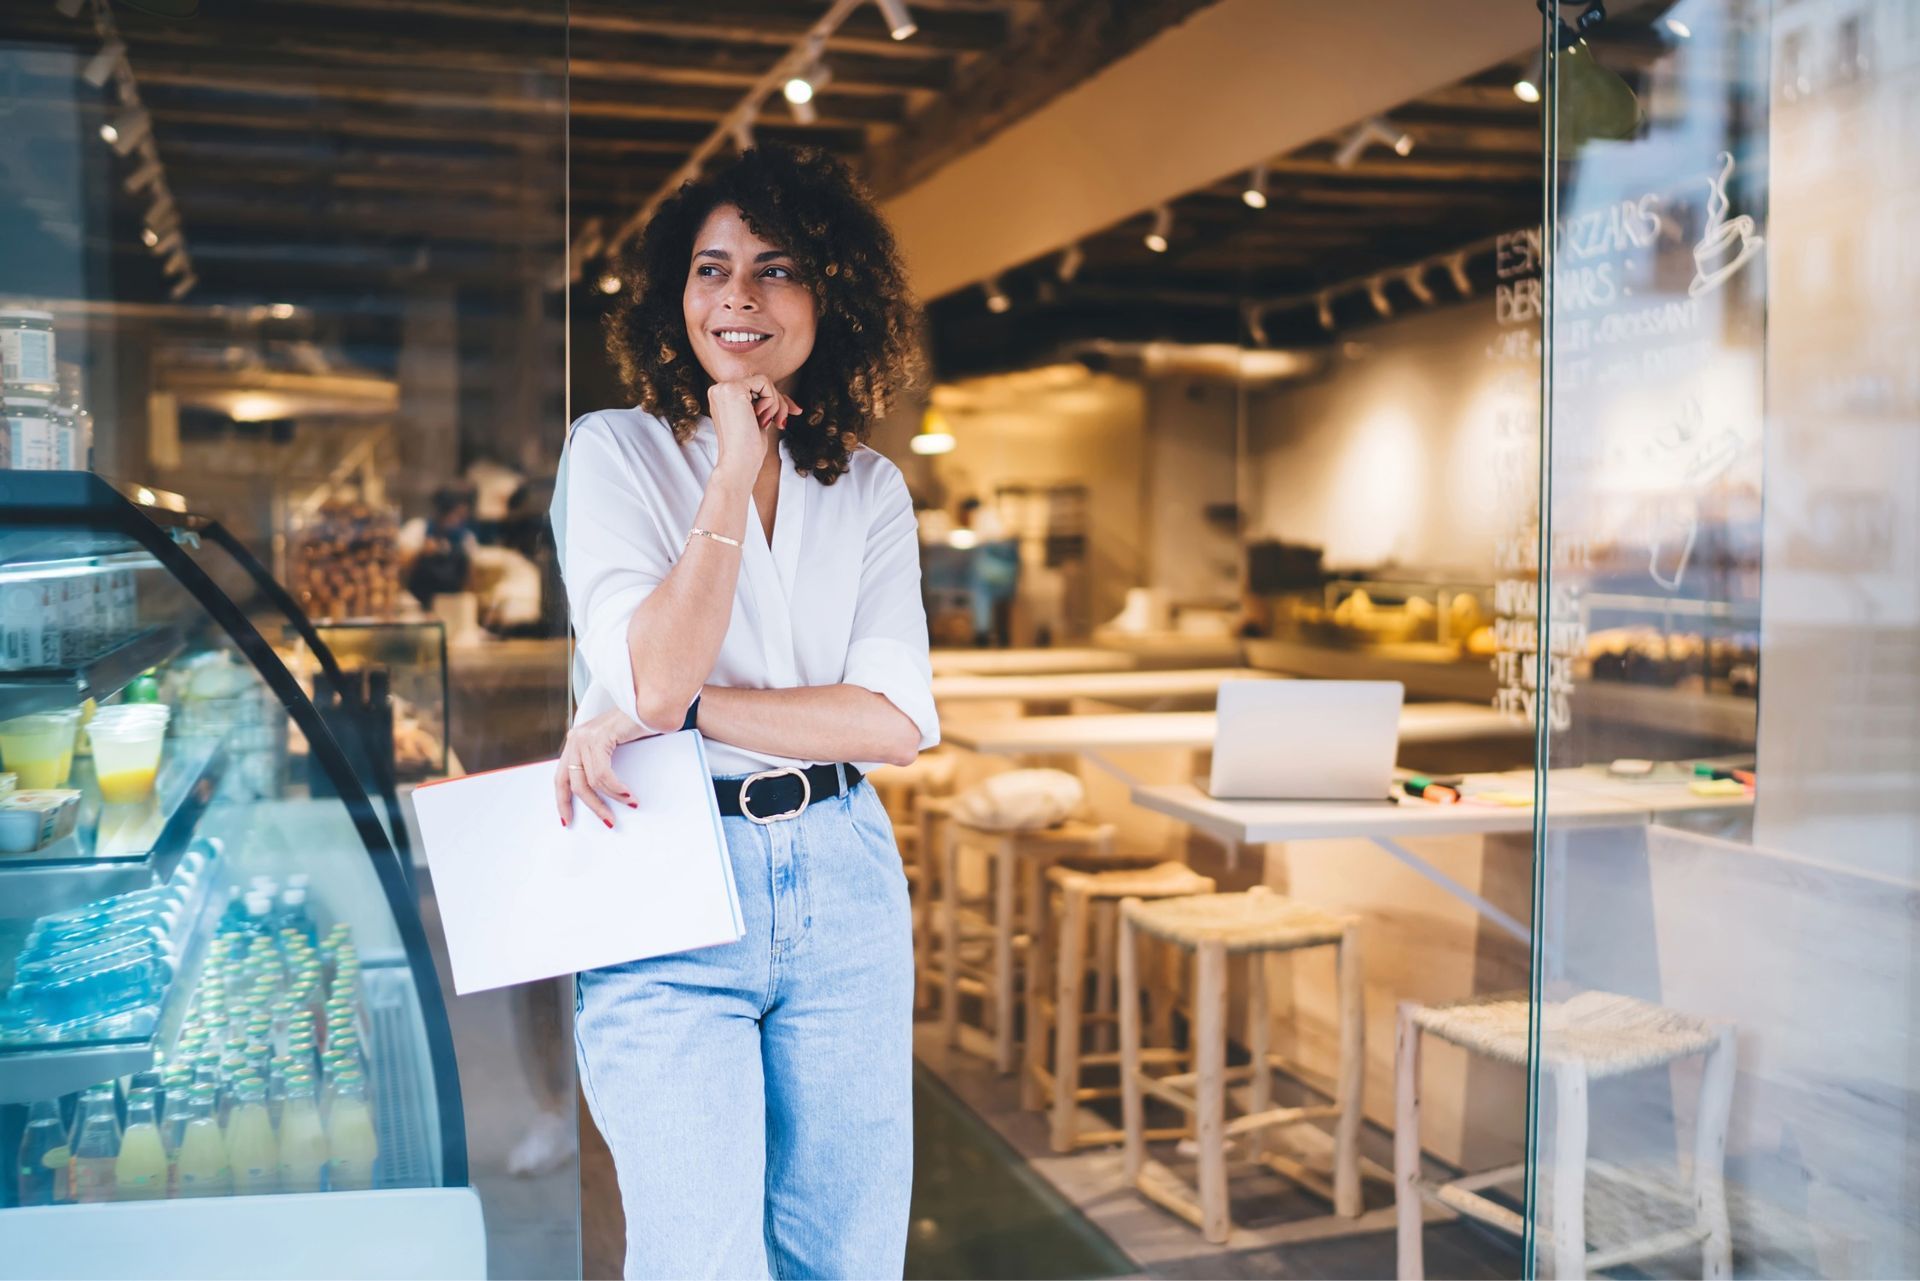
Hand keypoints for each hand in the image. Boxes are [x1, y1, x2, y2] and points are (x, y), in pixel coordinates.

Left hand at [553, 708, 651, 828]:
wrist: (649, 706)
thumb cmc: (634, 724)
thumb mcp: (610, 745)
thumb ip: (598, 761)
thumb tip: (599, 792)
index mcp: (575, 741)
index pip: (561, 777)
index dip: (563, 801)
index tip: (567, 819)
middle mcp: (576, 738)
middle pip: (575, 784)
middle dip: (593, 806)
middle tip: (608, 820)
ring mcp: (585, 737)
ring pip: (592, 781)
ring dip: (613, 797)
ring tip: (629, 803)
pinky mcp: (598, 738)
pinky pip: (603, 774)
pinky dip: (617, 788)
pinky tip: (628, 794)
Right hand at [707, 376, 800, 481]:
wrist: (739, 462)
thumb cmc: (749, 448)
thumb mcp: (761, 420)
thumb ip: (769, 406)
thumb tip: (794, 406)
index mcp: (723, 397)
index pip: (755, 388)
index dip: (774, 401)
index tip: (783, 419)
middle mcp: (719, 389)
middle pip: (760, 383)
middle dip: (778, 403)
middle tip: (780, 423)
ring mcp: (723, 388)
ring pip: (764, 381)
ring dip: (775, 404)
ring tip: (766, 423)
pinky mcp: (733, 389)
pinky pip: (764, 382)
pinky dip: (771, 400)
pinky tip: (761, 417)